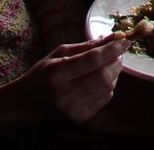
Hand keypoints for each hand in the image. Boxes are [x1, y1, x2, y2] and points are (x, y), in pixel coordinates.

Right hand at [15, 34, 129, 122]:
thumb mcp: (61, 52)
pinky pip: (105, 98)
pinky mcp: (80, 118)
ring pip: (108, 87)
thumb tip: (116, 36)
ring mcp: (72, 109)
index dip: (112, 49)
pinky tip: (99, 80)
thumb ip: (88, 45)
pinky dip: (108, 86)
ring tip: (107, 65)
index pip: (92, 60)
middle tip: (117, 53)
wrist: (28, 101)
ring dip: (114, 73)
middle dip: (116, 61)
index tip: (125, 40)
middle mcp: (64, 94)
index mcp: (56, 73)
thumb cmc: (45, 72)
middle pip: (103, 76)